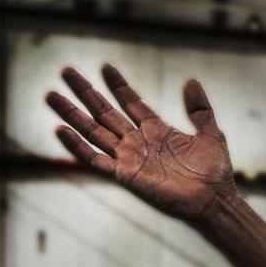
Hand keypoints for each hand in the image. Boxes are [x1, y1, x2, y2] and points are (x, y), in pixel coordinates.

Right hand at [48, 65, 237, 223]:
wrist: (213, 200)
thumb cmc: (214, 172)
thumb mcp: (211, 133)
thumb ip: (199, 109)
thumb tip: (191, 80)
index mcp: (157, 131)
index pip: (131, 102)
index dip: (118, 85)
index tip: (105, 66)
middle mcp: (138, 142)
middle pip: (105, 112)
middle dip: (85, 92)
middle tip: (66, 71)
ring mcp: (129, 158)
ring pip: (93, 131)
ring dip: (72, 114)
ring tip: (51, 95)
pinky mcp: (124, 175)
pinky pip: (95, 159)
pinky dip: (77, 146)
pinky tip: (61, 129)